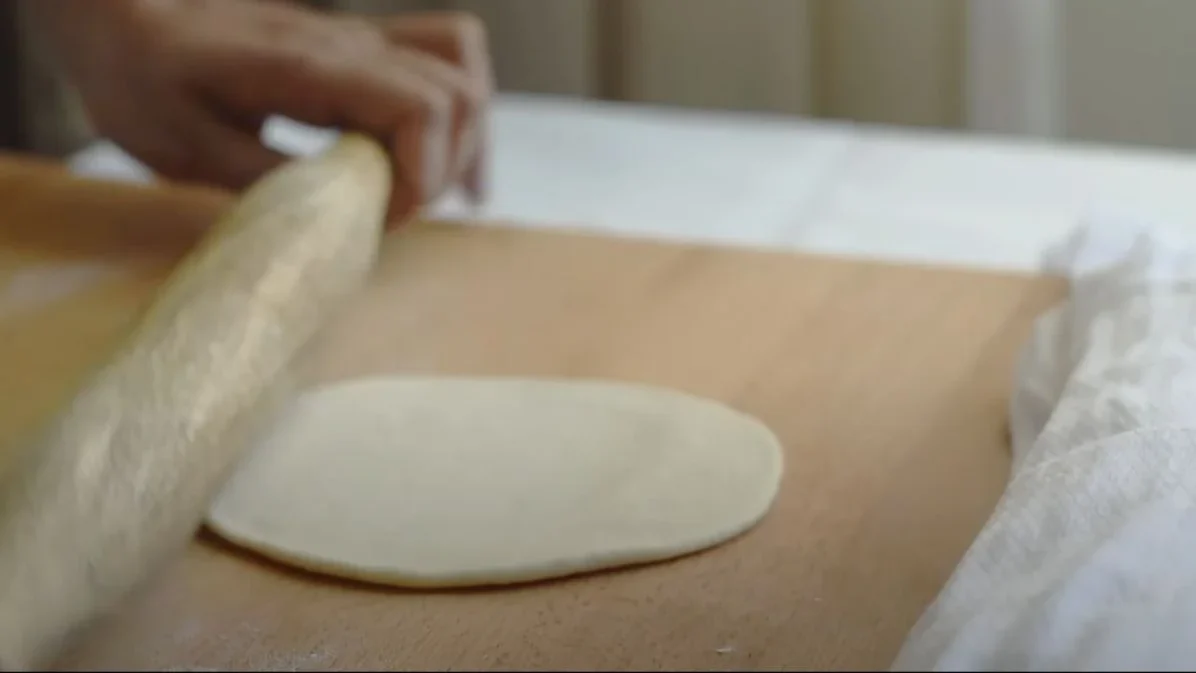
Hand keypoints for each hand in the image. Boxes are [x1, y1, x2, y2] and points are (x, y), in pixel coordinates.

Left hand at [34, 0, 492, 224]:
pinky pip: (445, 60)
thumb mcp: (189, 149)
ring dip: (465, 140)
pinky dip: (461, 114)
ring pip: (462, 72)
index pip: (420, 107)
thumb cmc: (145, 83)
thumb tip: (348, 217)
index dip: (422, 175)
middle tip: (392, 214)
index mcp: (308, 66)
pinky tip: (449, 164)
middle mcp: (350, 45)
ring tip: (436, 196)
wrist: (127, 22)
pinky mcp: (363, 49)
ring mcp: (361, 40)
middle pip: (456, 95)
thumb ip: (274, 181)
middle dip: (441, 170)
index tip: (383, 218)